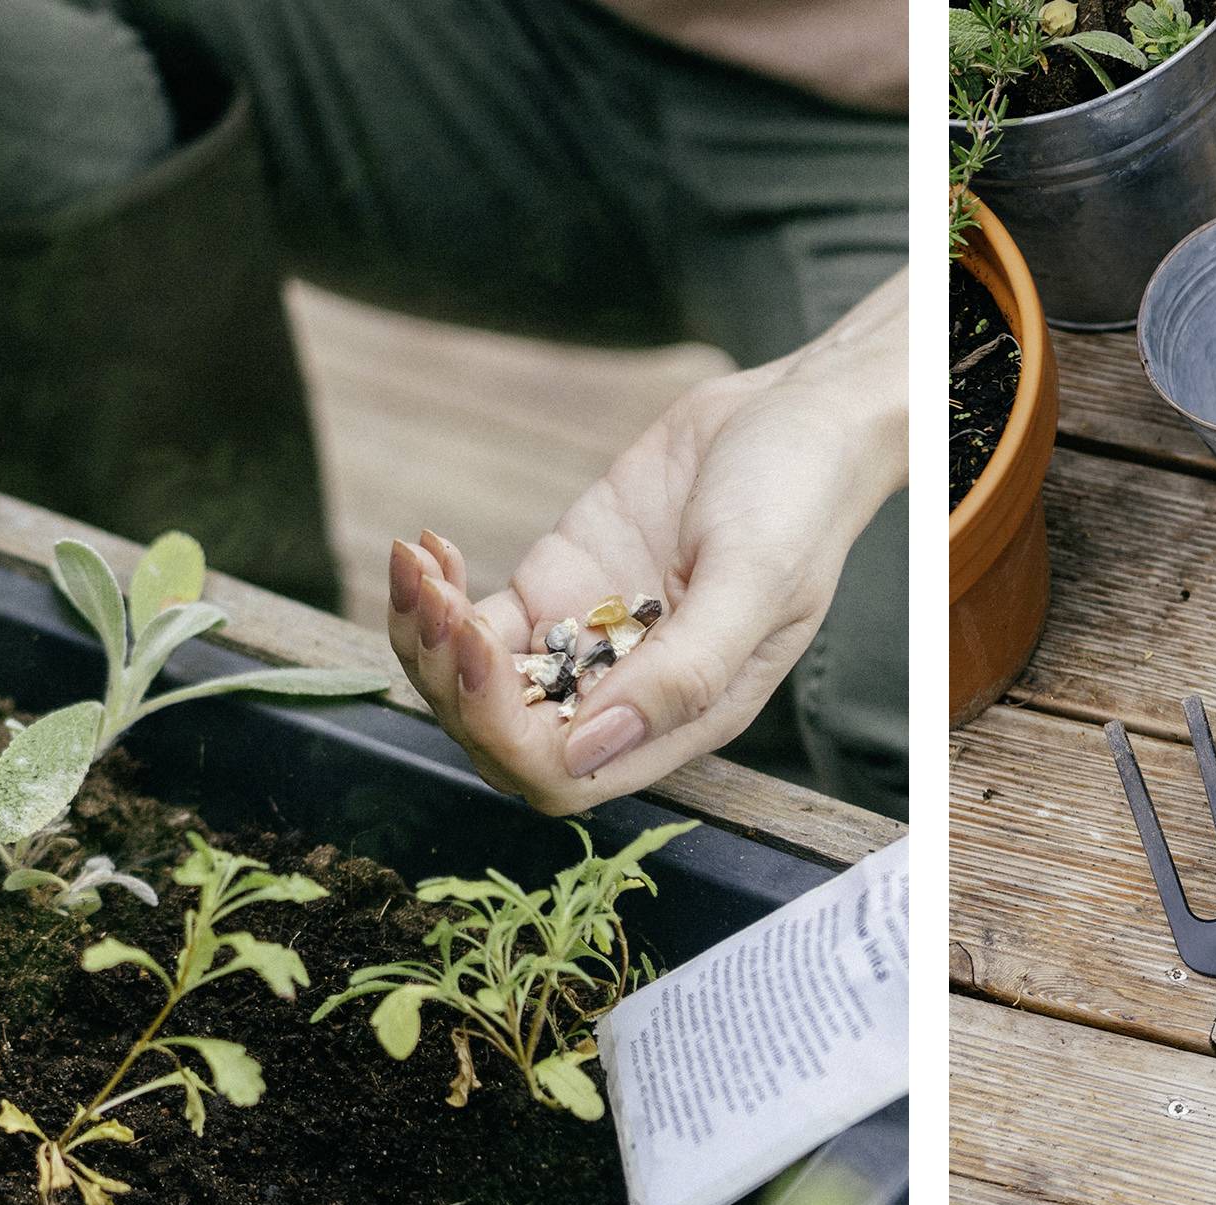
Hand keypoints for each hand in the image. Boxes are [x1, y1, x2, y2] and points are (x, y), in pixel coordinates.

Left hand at [385, 272, 905, 815]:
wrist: (798, 418)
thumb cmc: (797, 500)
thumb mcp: (756, 582)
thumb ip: (685, 673)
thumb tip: (591, 746)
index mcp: (678, 721)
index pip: (564, 774)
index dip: (506, 733)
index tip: (487, 648)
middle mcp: (624, 698)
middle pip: (505, 743)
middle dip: (452, 687)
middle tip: (439, 600)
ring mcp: (585, 644)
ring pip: (478, 689)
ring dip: (429, 641)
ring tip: (417, 567)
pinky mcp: (558, 587)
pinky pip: (477, 624)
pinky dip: (437, 597)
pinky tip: (428, 548)